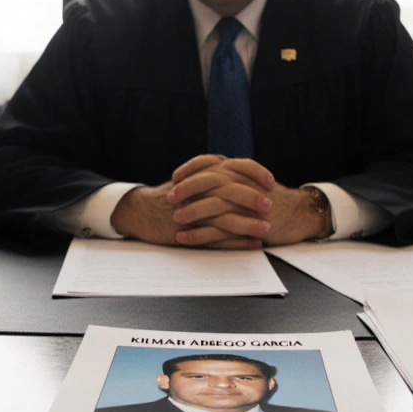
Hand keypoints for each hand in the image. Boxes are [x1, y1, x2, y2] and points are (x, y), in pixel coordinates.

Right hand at [109, 179, 262, 249]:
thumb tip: (241, 174)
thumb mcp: (194, 179)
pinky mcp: (190, 231)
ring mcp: (195, 211)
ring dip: (248, 223)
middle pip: (230, 190)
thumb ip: (215, 174)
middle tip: (270, 204)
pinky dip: (236, 241)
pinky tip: (252, 244)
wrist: (142, 211)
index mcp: (204, 174)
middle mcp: (200, 190)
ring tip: (266, 229)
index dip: (255, 173)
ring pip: (226, 216)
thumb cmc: (171, 195)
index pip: (234, 167)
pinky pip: (217, 237)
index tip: (271, 181)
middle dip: (252, 197)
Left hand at [169, 156, 330, 246]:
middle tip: (169, 197)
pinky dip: (199, 233)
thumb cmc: (275, 200)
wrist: (300, 215)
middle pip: (209, 181)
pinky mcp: (249, 223)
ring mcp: (247, 203)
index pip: (211, 163)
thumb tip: (209, 179)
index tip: (175, 176)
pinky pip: (219, 228)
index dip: (191, 168)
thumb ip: (234, 179)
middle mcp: (243, 183)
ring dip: (191, 211)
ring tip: (175, 219)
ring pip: (213, 204)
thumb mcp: (253, 183)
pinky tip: (184, 238)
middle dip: (187, 188)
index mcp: (242, 171)